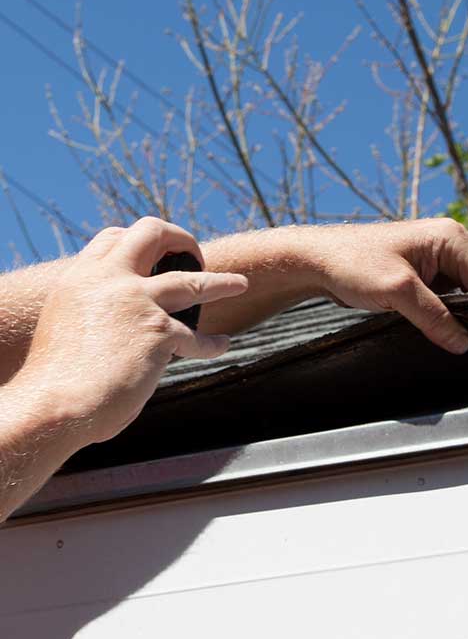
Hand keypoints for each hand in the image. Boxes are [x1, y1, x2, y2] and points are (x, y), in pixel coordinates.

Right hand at [20, 217, 247, 445]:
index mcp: (80, 277)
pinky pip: (197, 338)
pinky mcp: (160, 333)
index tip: (156, 253)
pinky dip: (212, 344)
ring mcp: (137, 303)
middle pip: (152, 233)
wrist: (56, 405)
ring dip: (221, 282)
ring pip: (192, 281)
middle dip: (181, 239)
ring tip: (240, 284)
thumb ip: (96, 312)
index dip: (140, 242)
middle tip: (196, 256)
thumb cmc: (58, 379)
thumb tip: (124, 320)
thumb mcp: (68, 326)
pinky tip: (222, 345)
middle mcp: (109, 280)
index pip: (114, 238)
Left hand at [307, 218, 467, 353]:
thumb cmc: (352, 263)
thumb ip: (434, 317)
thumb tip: (463, 343)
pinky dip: (452, 316)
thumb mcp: (397, 291)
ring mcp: (441, 261)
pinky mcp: (428, 277)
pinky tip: (448, 334)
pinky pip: (453, 299)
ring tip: (463, 340)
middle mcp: (452, 245)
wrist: (317, 262)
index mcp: (452, 238)